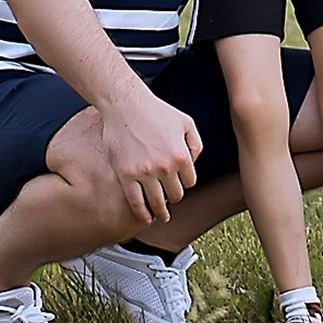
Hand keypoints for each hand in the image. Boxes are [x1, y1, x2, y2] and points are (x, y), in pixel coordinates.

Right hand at [101, 93, 201, 224]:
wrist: (125, 104)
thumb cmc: (156, 111)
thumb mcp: (186, 123)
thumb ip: (196, 144)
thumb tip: (194, 164)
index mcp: (182, 155)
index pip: (189, 182)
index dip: (184, 184)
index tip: (178, 184)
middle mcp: (165, 166)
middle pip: (175, 195)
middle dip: (173, 196)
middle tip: (169, 198)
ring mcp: (144, 172)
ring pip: (157, 202)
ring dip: (161, 212)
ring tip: (161, 217)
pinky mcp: (126, 175)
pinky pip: (135, 202)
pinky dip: (142, 214)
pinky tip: (145, 218)